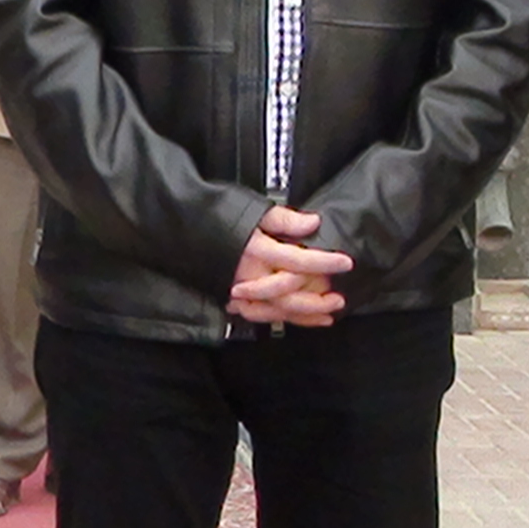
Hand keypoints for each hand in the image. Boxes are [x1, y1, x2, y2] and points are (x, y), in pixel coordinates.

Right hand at [227, 205, 352, 326]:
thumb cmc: (217, 213)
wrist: (183, 225)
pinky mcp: (231, 296)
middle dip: (316, 301)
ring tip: (326, 315)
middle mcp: (249, 274)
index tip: (346, 263)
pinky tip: (295, 318)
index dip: (324, 262)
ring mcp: (239, 289)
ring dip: (302, 316)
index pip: (297, 260)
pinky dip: (278, 319)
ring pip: (275, 311)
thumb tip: (313, 222)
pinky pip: (258, 315)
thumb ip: (284, 218)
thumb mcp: (253, 208)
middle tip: (339, 299)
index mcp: (257, 250)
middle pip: (288, 295)